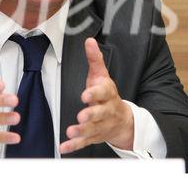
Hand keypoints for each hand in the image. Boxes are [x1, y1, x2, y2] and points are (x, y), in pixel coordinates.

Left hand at [59, 38, 133, 153]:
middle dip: (91, 114)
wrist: (123, 120)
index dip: (95, 93)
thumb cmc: (107, 95)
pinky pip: (84, 142)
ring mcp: (101, 125)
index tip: (85, 94)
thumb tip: (89, 41)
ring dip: (82, 131)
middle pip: (100, 113)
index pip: (103, 92)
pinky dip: (74, 146)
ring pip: (92, 129)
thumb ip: (95, 59)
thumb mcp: (102, 76)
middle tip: (81, 116)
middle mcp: (106, 110)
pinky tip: (64, 147)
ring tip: (71, 131)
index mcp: (107, 94)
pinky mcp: (94, 136)